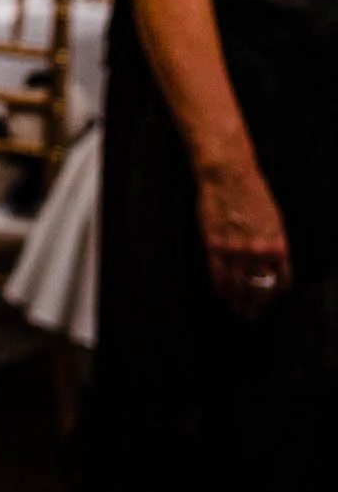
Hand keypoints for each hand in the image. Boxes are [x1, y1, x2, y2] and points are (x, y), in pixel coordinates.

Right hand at [195, 158, 291, 318]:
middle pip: (258, 288)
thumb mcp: (274, 220)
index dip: (272, 295)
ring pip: (238, 285)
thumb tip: (274, 268)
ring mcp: (235, 250)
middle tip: (250, 315)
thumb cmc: (253, 193)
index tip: (267, 302)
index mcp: (278, 246)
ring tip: (236, 308)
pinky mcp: (214, 244)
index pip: (278, 282)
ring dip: (237, 299)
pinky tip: (220, 292)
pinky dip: (220, 285)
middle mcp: (259, 252)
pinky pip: (218, 273)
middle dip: (255, 304)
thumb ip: (274, 245)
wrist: (229, 176)